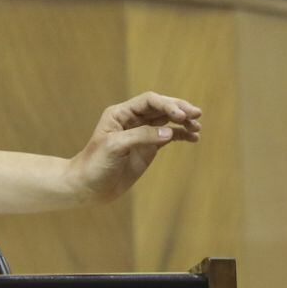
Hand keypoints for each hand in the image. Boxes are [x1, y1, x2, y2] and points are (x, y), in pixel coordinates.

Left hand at [69, 92, 201, 203]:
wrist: (88, 186)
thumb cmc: (95, 164)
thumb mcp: (115, 147)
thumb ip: (141, 137)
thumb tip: (169, 132)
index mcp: (120, 114)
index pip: (149, 101)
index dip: (167, 105)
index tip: (182, 116)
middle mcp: (131, 120)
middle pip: (160, 107)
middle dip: (179, 109)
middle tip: (197, 115)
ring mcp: (141, 133)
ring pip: (166, 121)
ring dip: (183, 121)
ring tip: (197, 127)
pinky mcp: (148, 148)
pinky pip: (168, 136)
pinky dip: (181, 135)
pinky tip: (193, 137)